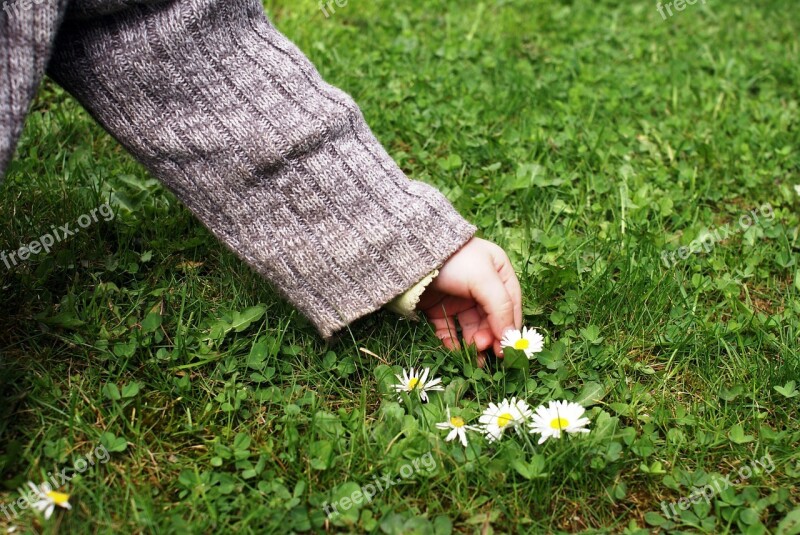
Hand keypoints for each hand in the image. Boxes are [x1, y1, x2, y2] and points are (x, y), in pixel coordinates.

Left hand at [417, 237, 521, 365]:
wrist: (410, 254)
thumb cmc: (454, 260)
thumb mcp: (484, 279)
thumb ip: (501, 306)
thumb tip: (510, 337)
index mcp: (499, 272)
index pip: (511, 305)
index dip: (510, 327)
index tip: (506, 349)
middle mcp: (481, 287)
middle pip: (491, 319)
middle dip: (490, 336)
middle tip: (484, 349)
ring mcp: (459, 298)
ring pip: (471, 328)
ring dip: (474, 344)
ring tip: (474, 359)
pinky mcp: (439, 308)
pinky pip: (449, 329)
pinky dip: (453, 343)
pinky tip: (455, 352)